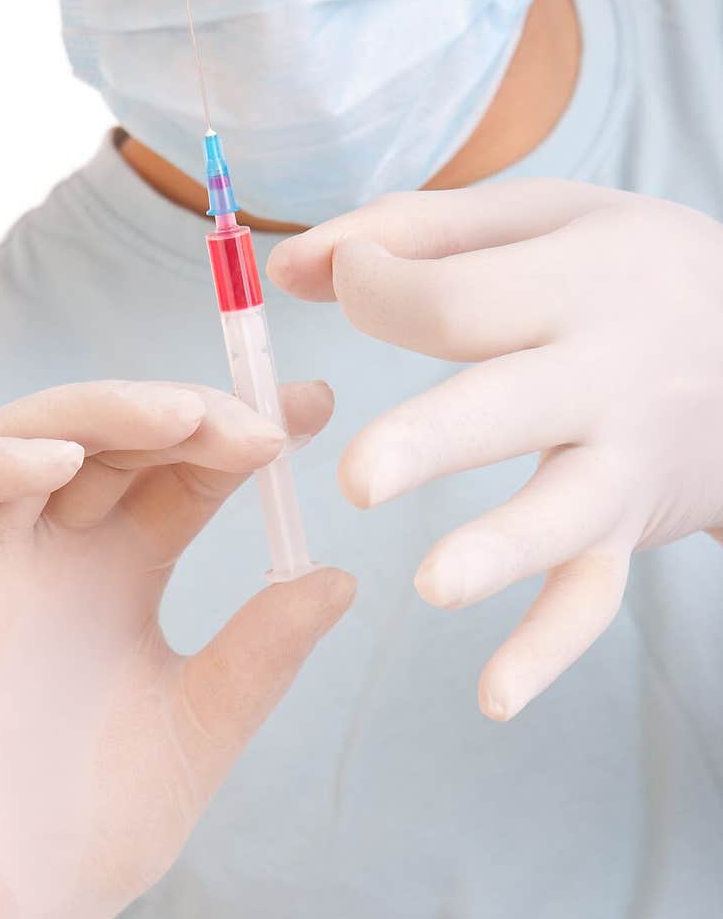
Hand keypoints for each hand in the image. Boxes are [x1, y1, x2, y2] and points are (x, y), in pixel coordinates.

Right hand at [0, 379, 353, 918]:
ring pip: (28, 439)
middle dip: (186, 412)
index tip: (315, 409)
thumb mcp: (202, 728)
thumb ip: (261, 654)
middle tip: (259, 422)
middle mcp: (55, 557)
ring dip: (103, 412)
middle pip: (115, 437)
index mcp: (120, 576)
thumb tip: (342, 578)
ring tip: (184, 419)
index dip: (242, 431)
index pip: (183, 470)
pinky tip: (63, 462)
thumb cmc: (94, 835)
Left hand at [268, 182, 722, 718]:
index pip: (456, 300)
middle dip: (437, 442)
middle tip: (363, 478)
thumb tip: (293, 264)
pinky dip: (548, 651)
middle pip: (511, 408)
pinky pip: (591, 597)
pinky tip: (494, 698)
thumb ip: (416, 231)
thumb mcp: (543, 220)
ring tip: (433, 585)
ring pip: (560, 514)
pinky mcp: (623, 532)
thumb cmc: (626, 273)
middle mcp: (600, 379)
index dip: (378, 290)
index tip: (341, 280)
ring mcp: (617, 465)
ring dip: (501, 553)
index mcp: (572, 285)